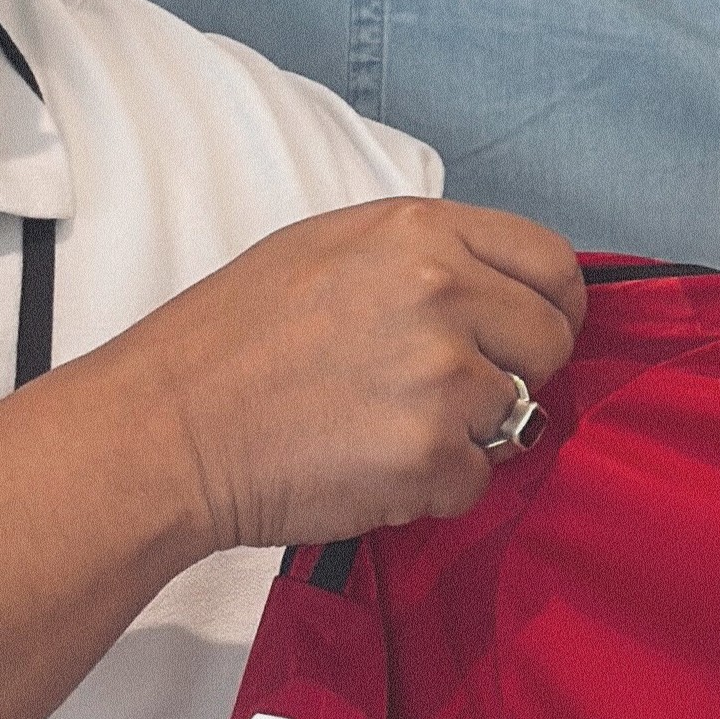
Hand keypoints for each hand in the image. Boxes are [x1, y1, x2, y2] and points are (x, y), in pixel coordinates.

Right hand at [123, 197, 586, 548]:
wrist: (168, 428)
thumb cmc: (234, 341)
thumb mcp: (334, 249)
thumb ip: (428, 259)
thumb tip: (500, 293)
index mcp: (421, 231)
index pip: (551, 263)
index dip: (550, 307)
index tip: (529, 335)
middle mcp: (443, 290)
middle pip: (551, 340)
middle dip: (516, 373)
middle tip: (447, 394)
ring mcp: (442, 374)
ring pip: (517, 415)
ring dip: (467, 434)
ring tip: (384, 427)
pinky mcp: (430, 452)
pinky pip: (477, 479)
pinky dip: (435, 487)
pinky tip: (370, 467)